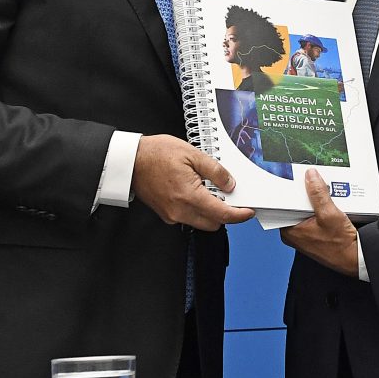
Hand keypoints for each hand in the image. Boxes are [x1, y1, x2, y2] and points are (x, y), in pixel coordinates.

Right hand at [132, 134, 252, 229]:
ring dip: (211, 212)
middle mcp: (180, 211)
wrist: (129, 161)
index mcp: (189, 196)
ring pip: (201, 223)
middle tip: (231, 198)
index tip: (249, 211)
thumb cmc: (156, 154)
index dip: (239, 215)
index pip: (222, 214)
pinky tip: (196, 193)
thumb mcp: (192, 154)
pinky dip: (197, 210)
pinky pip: (188, 218)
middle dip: (225, 214)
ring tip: (210, 191)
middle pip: (213, 224)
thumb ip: (215, 171)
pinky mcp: (165, 214)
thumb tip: (230, 185)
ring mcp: (171, 215)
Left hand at [278, 168, 358, 277]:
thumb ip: (318, 194)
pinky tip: (329, 203)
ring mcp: (304, 234)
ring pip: (305, 209)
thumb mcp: (329, 214)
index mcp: (289, 230)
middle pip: (294, 205)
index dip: (290, 190)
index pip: (282, 204)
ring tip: (323, 192)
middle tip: (312, 183)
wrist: (354, 258)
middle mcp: (294, 233)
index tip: (296, 179)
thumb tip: (311, 176)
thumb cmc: (340, 245)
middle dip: (304, 194)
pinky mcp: (314, 233)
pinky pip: (313, 215)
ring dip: (314, 200)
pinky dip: (320, 208)